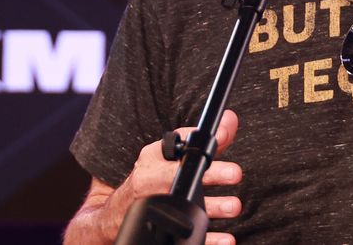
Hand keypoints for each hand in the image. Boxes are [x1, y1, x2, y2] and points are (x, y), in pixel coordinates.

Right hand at [102, 110, 242, 244]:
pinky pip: (183, 238)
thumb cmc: (154, 177)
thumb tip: (230, 120)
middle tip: (235, 173)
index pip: (176, 147)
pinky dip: (207, 239)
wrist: (118, 213)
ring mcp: (153, 206)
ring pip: (184, 207)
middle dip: (209, 175)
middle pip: (180, 176)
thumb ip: (205, 141)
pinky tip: (226, 238)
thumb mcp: (173, 155)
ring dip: (213, 208)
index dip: (197, 147)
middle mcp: (151, 180)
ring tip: (234, 206)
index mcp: (153, 158)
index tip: (218, 145)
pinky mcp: (160, 230)